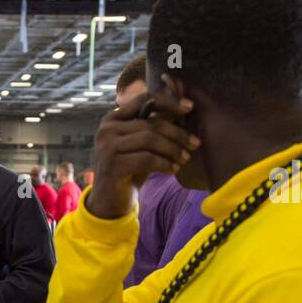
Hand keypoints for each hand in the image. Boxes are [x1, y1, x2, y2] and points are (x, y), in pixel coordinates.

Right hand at [87, 91, 198, 219]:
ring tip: (185, 158)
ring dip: (172, 149)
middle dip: (177, 133)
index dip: (168, 102)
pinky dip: (164, 163)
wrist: (110, 201)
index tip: (189, 107)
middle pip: (150, 124)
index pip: (142, 100)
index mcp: (112, 119)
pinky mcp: (113, 166)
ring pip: (149, 140)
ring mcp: (107, 147)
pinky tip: (173, 169)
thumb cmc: (130, 170)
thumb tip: (182, 109)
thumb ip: (152, 128)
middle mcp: (106, 130)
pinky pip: (147, 159)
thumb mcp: (140, 146)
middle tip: (195, 143)